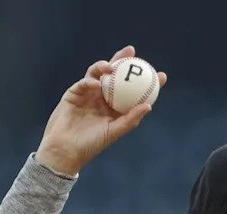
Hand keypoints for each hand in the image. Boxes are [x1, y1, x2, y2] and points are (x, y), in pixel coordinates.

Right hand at [35, 45, 167, 174]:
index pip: (134, 91)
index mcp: (116, 107)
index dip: (147, 81)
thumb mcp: (115, 131)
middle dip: (123, 60)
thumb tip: (149, 105)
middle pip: (115, 75)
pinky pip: (83, 83)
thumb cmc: (92, 144)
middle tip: (132, 52)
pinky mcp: (74, 93)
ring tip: (111, 66)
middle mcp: (104, 98)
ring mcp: (88, 94)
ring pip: (98, 74)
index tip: (161, 75)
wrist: (65, 149)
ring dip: (104, 67)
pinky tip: (96, 83)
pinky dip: (89, 82)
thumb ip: (130, 118)